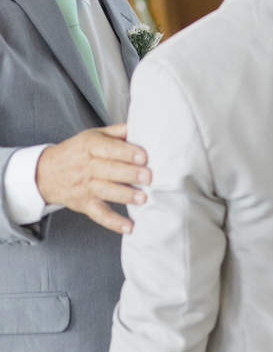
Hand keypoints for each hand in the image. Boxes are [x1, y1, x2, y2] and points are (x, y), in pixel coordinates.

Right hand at [35, 124, 150, 234]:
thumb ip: (117, 131)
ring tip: (143, 198)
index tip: (144, 157)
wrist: (44, 173)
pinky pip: (99, 214)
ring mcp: (84, 187)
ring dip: (124, 195)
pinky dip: (113, 222)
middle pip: (108, 170)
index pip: (108, 149)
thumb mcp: (93, 135)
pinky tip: (129, 227)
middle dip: (129, 174)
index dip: (126, 153)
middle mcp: (86, 166)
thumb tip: (142, 125)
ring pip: (105, 191)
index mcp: (89, 146)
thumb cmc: (77, 152)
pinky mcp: (84, 204)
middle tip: (149, 177)